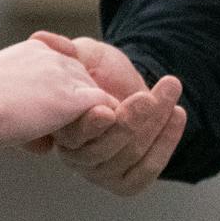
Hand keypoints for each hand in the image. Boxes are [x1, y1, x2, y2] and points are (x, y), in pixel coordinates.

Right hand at [0, 40, 115, 145]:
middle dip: (81, 111)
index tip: (52, 123)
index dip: (61, 102)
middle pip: (85, 84)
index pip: (66, 74)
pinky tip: (102, 139)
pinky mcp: (73, 99)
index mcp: (36, 52)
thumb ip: (25, 110)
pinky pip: (104, 109)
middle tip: (78, 137)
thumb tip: (44, 144)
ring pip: (96, 97)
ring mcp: (66, 77)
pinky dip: (105, 124)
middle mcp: (55, 58)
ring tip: (94, 141)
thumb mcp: (0, 97)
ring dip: (94, 119)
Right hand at [28, 32, 185, 195]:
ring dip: (155, 123)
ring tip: (171, 88)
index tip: (108, 109)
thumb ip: (66, 51)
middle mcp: (75, 156)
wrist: (127, 84)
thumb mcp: (85, 54)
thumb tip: (41, 39)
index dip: (91, 125)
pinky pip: (147, 170)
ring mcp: (100, 172)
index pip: (72, 134)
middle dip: (130, 121)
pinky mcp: (125, 181)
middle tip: (148, 97)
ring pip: (129, 155)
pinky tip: (178, 113)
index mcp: (59, 128)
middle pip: (103, 149)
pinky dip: (166, 142)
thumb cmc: (99, 70)